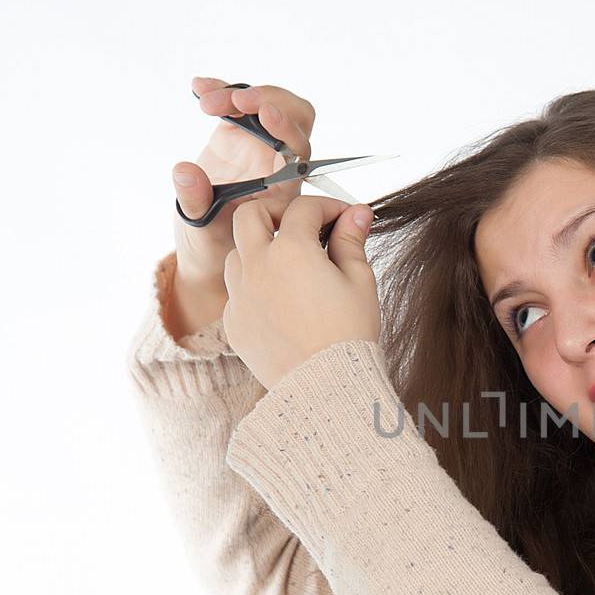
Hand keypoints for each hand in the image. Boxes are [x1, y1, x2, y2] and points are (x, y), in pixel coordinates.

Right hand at [171, 78, 317, 280]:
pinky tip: (199, 87)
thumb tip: (185, 170)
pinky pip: (237, 104)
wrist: (206, 243)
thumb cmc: (215, 243)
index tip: (265, 116)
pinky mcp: (239, 134)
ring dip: (238, 95)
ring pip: (266, 104)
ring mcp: (260, 145)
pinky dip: (221, 91)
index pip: (300, 150)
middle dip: (268, 101)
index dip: (288, 129)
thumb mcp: (203, 229)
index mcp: (283, 187)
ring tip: (206, 100)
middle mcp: (279, 162)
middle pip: (294, 116)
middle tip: (236, 102)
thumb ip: (197, 202)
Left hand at [222, 194, 380, 390]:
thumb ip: (352, 241)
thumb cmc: (349, 335)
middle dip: (276, 212)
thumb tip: (357, 213)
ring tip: (290, 266)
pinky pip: (237, 292)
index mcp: (290, 250)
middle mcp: (257, 266)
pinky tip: (282, 302)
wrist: (327, 387)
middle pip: (250, 214)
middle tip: (301, 227)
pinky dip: (255, 286)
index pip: (304, 207)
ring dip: (260, 249)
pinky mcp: (234, 322)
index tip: (344, 219)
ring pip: (237, 252)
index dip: (328, 207)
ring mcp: (239, 295)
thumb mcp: (360, 282)